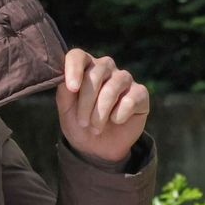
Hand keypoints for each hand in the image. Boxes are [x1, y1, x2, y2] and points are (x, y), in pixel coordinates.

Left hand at [57, 48, 149, 163]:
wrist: (98, 148)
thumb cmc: (80, 124)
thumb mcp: (66, 111)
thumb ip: (64, 92)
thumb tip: (65, 78)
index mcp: (84, 68)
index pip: (78, 56)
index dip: (74, 69)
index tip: (71, 89)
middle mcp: (105, 68)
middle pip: (96, 73)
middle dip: (86, 101)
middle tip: (83, 122)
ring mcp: (123, 79)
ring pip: (113, 86)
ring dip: (101, 111)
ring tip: (95, 128)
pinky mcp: (140, 93)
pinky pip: (130, 99)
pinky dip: (120, 115)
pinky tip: (115, 121)